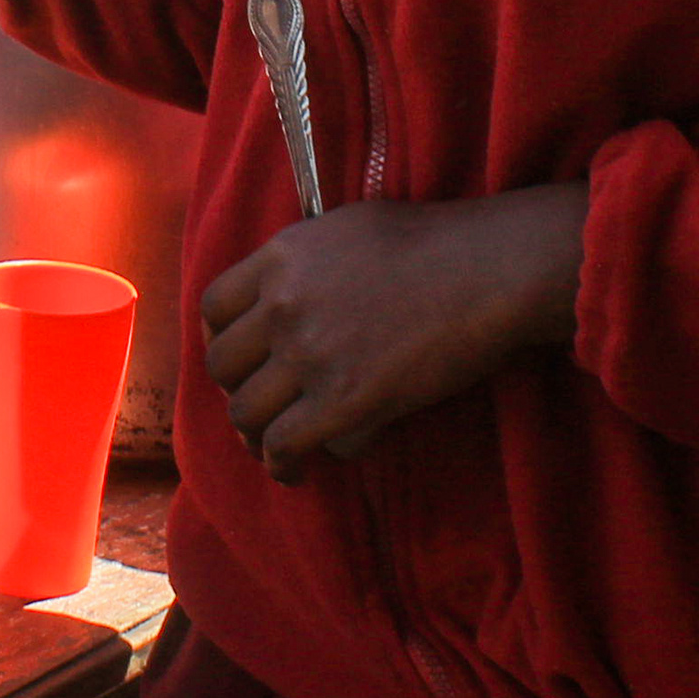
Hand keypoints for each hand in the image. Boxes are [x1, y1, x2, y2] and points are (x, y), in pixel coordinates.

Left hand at [199, 185, 588, 485]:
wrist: (484, 269)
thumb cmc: (433, 241)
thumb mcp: (347, 228)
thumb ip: (305, 259)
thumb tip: (289, 285)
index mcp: (281, 257)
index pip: (214, 306)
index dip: (222, 339)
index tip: (242, 357)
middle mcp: (282, 304)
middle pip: (223, 365)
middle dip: (238, 390)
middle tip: (263, 404)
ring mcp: (309, 354)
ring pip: (246, 412)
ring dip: (255, 435)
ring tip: (275, 447)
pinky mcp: (342, 401)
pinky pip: (283, 444)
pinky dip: (282, 464)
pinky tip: (296, 469)